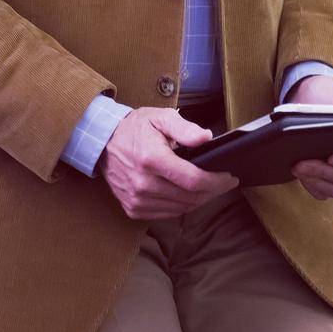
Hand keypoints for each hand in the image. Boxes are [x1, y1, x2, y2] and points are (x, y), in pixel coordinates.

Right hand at [99, 106, 239, 220]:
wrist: (103, 142)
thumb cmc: (136, 128)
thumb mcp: (160, 118)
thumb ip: (184, 128)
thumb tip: (206, 138)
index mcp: (151, 159)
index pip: (193, 181)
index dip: (216, 182)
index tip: (229, 177)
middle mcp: (142, 183)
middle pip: (190, 198)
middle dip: (213, 191)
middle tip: (225, 183)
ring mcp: (136, 199)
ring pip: (181, 208)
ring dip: (199, 200)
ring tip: (210, 188)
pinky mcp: (133, 208)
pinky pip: (166, 214)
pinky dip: (182, 206)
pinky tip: (189, 195)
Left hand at [286, 72, 332, 200]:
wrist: (313, 97)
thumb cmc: (331, 95)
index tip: (331, 157)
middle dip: (322, 171)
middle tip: (300, 163)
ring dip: (315, 180)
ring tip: (295, 167)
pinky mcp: (327, 177)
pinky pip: (322, 191)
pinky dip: (310, 185)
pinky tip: (297, 173)